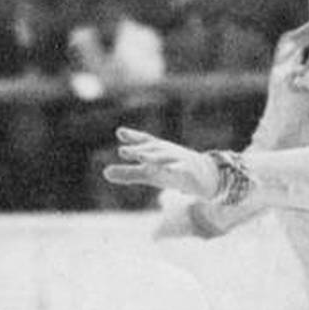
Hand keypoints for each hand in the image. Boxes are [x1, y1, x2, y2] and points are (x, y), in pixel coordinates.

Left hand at [102, 127, 222, 198]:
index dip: (132, 137)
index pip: (143, 141)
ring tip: (140, 156)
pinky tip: (166, 169)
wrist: (203, 176)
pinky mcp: (188, 172)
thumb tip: (105, 173)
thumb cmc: (171, 171)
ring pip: (164, 157)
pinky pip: (181, 169)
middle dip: (137, 149)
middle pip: (151, 149)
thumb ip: (128, 173)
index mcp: (155, 150)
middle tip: (122, 150)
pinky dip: (174, 168)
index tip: (120, 133)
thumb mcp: (148, 173)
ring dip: (152, 156)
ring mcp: (178, 160)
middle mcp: (166, 152)